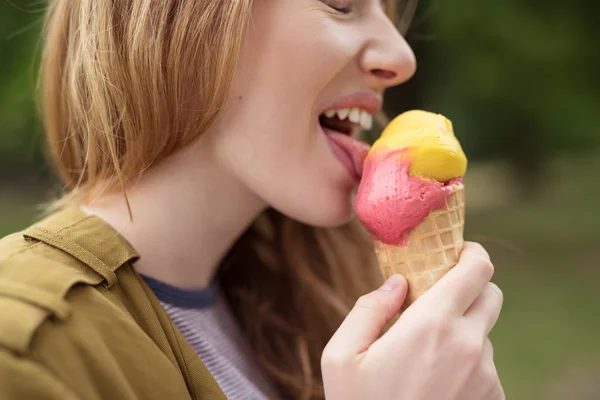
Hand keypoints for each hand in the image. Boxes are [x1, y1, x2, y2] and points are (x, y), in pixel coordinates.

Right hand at [322, 242, 504, 399]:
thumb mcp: (341, 356)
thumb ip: (368, 310)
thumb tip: (398, 282)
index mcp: (431, 325)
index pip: (477, 269)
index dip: (470, 253)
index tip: (456, 252)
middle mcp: (469, 346)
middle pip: (491, 293)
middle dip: (468, 287)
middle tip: (438, 297)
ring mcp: (485, 376)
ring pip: (485, 331)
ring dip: (463, 329)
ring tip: (426, 353)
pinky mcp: (492, 398)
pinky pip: (486, 365)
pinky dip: (467, 361)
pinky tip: (436, 381)